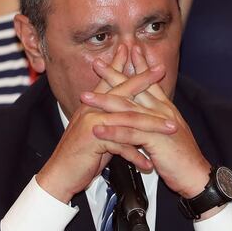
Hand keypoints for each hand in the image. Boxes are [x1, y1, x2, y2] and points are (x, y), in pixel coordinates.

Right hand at [36, 45, 176, 203]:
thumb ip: (109, 121)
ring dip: (152, 126)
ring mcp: (92, 122)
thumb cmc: (80, 156)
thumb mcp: (96, 133)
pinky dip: (136, 155)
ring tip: (172, 129)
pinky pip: (121, 144)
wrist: (59, 175)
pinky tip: (148, 163)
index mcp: (91, 105)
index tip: (136, 55)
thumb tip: (123, 113)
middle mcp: (91, 109)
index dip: (124, 66)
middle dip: (143, 80)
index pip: (111, 81)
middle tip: (161, 69)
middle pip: (121, 91)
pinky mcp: (94, 139)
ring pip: (128, 119)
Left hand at [82, 46, 210, 198]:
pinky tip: (98, 129)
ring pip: (128, 109)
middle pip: (135, 89)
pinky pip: (131, 135)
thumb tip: (144, 113)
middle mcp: (162, 112)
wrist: (197, 176)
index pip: (149, 82)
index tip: (127, 50)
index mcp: (165, 109)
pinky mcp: (156, 142)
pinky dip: (113, 131)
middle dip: (115, 74)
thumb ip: (155, 120)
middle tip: (97, 63)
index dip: (138, 65)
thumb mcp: (167, 133)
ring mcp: (159, 125)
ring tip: (86, 96)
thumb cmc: (182, 157)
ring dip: (105, 101)